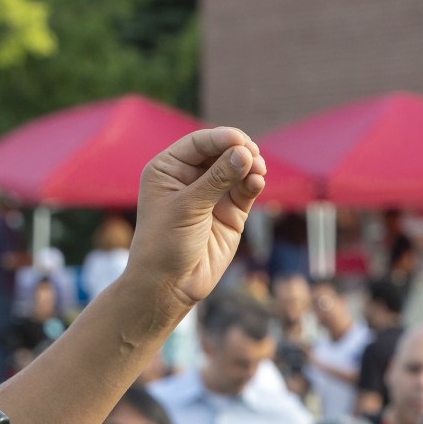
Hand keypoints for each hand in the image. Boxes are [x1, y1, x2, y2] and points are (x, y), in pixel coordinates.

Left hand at [127, 127, 265, 308]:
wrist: (169, 285)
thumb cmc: (165, 243)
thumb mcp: (188, 206)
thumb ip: (216, 179)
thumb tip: (244, 152)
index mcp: (168, 169)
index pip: (198, 143)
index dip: (220, 138)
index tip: (239, 140)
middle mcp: (189, 178)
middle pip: (221, 152)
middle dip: (239, 150)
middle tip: (253, 155)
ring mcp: (212, 195)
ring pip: (237, 169)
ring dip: (250, 165)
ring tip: (257, 169)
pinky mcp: (230, 213)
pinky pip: (246, 190)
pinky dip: (253, 183)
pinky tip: (257, 182)